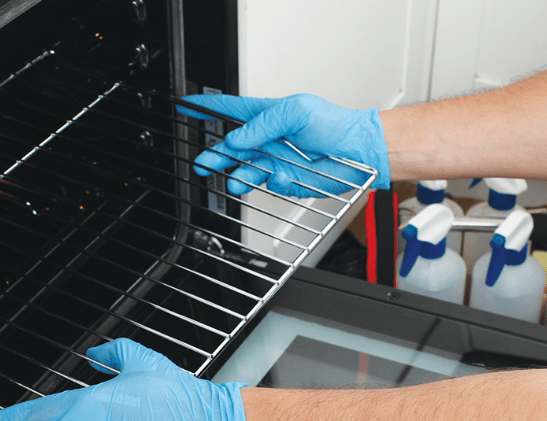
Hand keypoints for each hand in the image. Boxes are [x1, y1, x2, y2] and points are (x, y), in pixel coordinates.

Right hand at [177, 93, 390, 197]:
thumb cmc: (334, 125)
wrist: (358, 152)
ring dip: (239, 177)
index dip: (209, 109)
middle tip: (203, 163)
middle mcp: (270, 140)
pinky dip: (276, 182)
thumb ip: (263, 125)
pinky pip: (273, 185)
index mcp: (269, 116)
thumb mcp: (296, 112)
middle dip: (216, 156)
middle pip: (234, 148)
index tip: (189, 108)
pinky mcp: (289, 180)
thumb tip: (237, 138)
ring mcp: (278, 161)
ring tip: (235, 182)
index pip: (232, 110)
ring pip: (248, 172)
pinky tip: (284, 176)